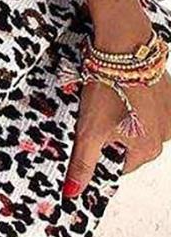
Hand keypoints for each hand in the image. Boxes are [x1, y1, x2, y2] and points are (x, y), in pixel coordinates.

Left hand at [63, 44, 170, 198]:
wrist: (123, 45)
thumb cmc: (108, 85)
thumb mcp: (88, 130)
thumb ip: (83, 164)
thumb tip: (74, 192)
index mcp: (147, 149)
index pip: (118, 165)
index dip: (99, 151)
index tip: (88, 135)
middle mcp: (164, 134)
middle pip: (128, 143)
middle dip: (109, 130)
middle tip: (95, 110)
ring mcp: (167, 112)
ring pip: (136, 122)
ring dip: (120, 112)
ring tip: (107, 95)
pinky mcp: (166, 91)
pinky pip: (144, 103)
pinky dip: (131, 97)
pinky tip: (119, 86)